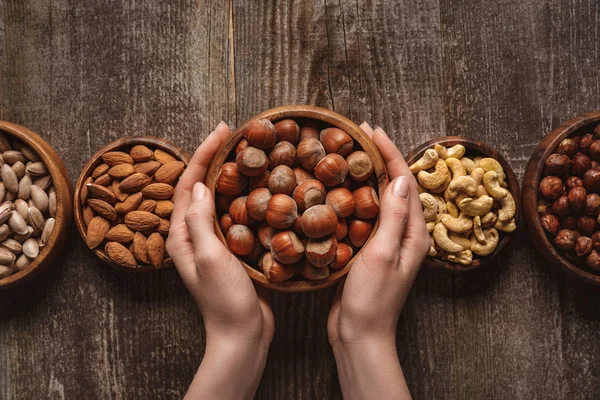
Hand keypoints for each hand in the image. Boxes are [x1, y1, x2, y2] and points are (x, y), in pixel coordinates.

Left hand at [168, 122, 273, 399]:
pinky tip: (259, 188)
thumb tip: (200, 184)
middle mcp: (193, 236)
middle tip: (234, 135)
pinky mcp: (231, 250)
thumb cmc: (224, 298)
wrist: (243, 333)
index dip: (203, 154)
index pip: (188, 184)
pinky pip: (233, 215)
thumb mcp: (209, 256)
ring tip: (246, 153)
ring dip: (229, 174)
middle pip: (200, 187)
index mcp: (181, 235)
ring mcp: (212, 243)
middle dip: (214, 158)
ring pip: (218, 199)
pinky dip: (243, 196)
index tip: (222, 130)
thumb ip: (200, 220)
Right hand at [328, 123, 429, 399]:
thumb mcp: (382, 254)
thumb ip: (393, 217)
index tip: (371, 130)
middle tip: (359, 134)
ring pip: (380, 198)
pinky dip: (356, 196)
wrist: (360, 334)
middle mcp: (405, 235)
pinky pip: (367, 215)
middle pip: (395, 186)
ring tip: (350, 153)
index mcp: (414, 233)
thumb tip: (401, 177)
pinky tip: (340, 189)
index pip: (405, 181)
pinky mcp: (371, 250)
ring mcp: (387, 243)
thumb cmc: (372, 298)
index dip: (389, 152)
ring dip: (368, 174)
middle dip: (380, 157)